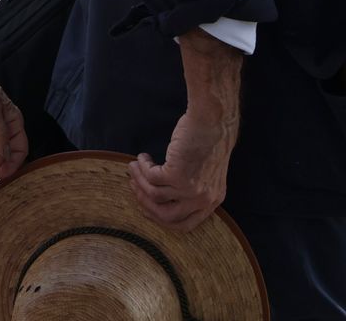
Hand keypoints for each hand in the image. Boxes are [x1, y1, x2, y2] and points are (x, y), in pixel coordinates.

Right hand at [126, 105, 237, 230]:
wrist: (212, 121)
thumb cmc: (209, 138)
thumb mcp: (208, 171)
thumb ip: (194, 186)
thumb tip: (166, 194)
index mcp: (212, 200)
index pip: (185, 224)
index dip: (162, 218)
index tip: (148, 208)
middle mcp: (202, 200)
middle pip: (166, 216)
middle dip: (145, 203)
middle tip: (134, 188)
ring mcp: (189, 189)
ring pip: (154, 195)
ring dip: (139, 181)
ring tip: (132, 167)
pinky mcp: (177, 175)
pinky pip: (151, 177)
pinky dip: (142, 167)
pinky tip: (142, 157)